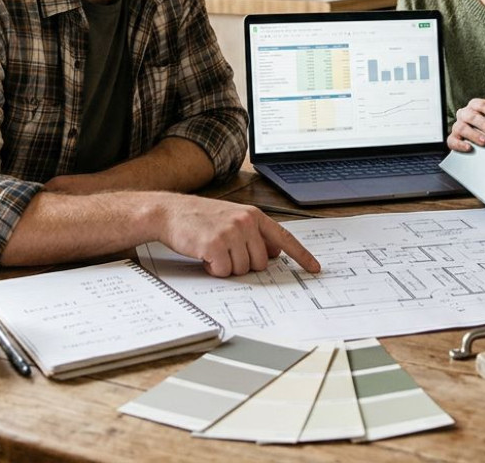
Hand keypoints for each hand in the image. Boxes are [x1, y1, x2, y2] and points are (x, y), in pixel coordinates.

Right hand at [159, 196, 321, 276]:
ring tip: (213, 250)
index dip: (301, 255)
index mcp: (253, 215)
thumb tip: (274, 252)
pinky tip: (205, 255)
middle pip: (261, 262)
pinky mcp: (215, 245)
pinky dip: (214, 270)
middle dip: (244, 264)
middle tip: (226, 252)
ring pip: (242, 269)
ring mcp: (231, 233)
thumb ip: (255, 233)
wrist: (170, 212)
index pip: (284, 237)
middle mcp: (246, 222)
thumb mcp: (232, 218)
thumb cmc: (200, 218)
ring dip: (227, 267)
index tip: (314, 268)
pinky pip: (224, 272)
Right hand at [447, 98, 484, 151]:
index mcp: (474, 106)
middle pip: (472, 116)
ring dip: (474, 135)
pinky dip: (460, 144)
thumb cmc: (484, 126)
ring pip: (462, 128)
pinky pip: (453, 140)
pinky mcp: (452, 138)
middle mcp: (464, 114)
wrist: (472, 136)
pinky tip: (469, 147)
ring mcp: (457, 126)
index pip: (482, 105)